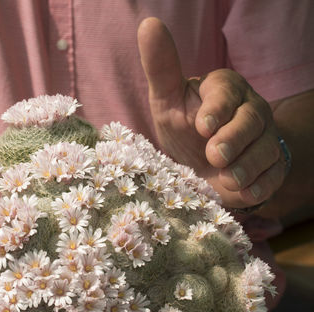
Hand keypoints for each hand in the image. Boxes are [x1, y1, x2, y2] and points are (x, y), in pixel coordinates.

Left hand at [137, 18, 286, 208]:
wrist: (201, 165)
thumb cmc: (182, 127)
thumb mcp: (166, 99)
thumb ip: (160, 67)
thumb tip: (148, 24)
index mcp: (224, 89)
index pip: (228, 92)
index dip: (217, 109)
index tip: (202, 125)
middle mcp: (250, 110)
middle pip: (253, 120)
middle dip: (233, 140)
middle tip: (213, 156)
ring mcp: (265, 138)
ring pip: (267, 150)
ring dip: (245, 167)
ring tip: (224, 179)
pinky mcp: (272, 165)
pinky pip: (274, 175)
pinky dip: (258, 186)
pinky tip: (241, 192)